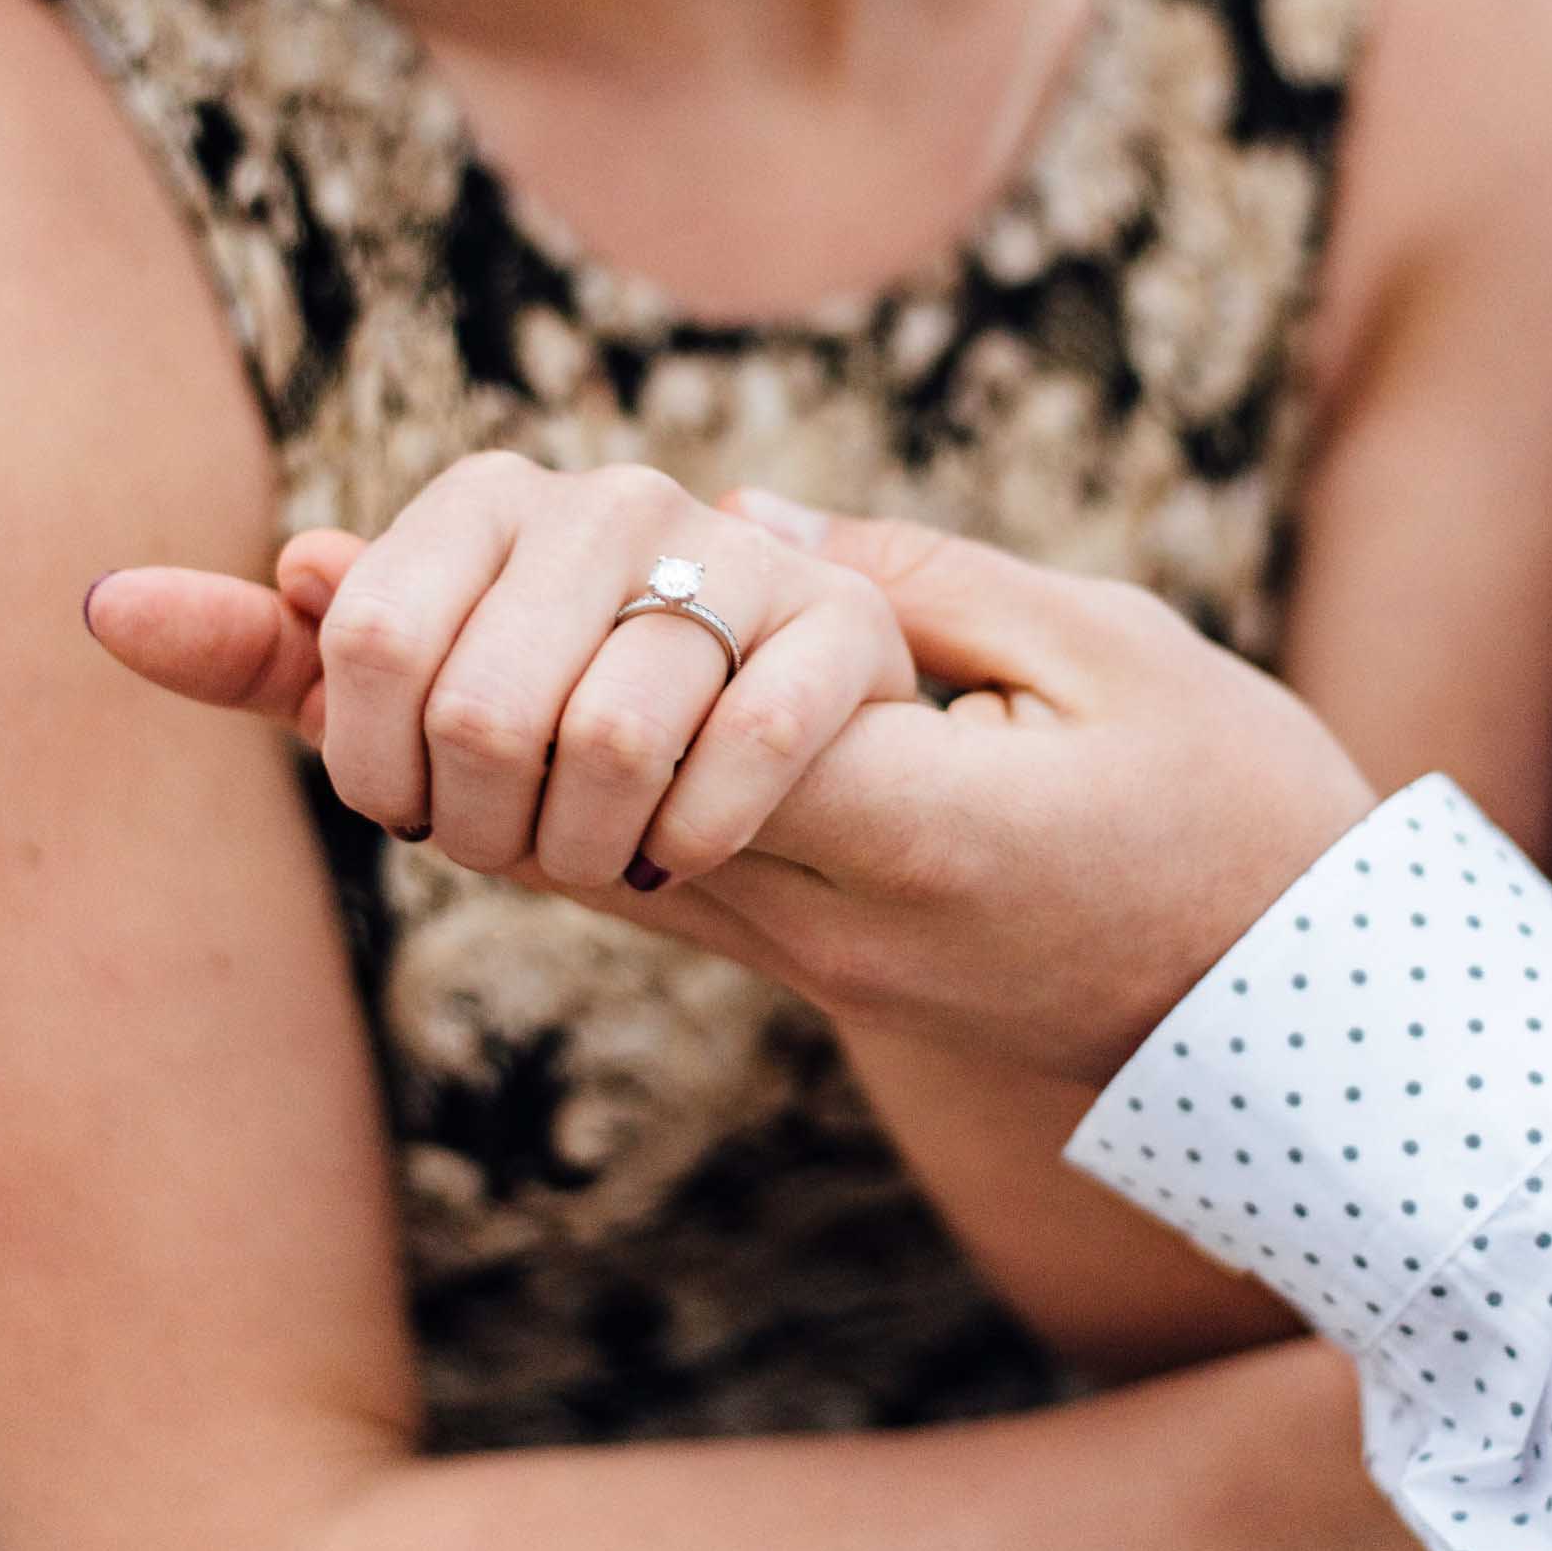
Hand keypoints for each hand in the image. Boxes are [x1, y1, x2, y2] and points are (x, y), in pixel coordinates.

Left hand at [88, 456, 913, 891]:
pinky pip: (742, 752)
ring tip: (612, 848)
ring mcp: (740, 553)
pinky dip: (696, 840)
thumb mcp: (416, 721)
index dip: (375, 771)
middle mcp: (612, 498)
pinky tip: (690, 846)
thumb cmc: (570, 758)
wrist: (766, 806)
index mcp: (490, 501)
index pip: (362, 638)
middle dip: (486, 828)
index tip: (410, 813)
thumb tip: (113, 604)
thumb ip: (280, 665)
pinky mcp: (843, 627)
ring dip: (592, 847)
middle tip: (523, 845)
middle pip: (479, 705)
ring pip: (609, 735)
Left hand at [91, 494, 1373, 1091]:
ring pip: (536, 838)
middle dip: (412, 653)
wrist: (1283, 1028)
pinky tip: (370, 702)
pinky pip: (598, 855)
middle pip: (530, 782)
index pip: (629, 722)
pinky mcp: (787, 936)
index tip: (289, 569)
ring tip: (268, 611)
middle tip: (304, 569)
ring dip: (405, 720)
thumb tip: (736, 522)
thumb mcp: (1114, 660)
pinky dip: (471, 773)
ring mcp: (784, 934)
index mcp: (893, 825)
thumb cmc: (1237, 823)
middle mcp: (799, 899)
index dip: (455, 636)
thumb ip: (915, 585)